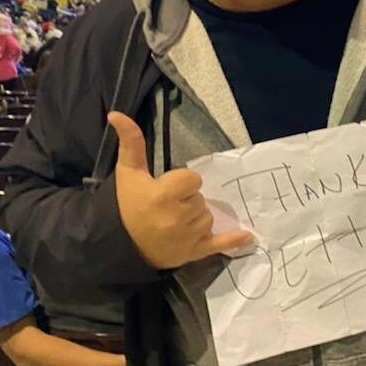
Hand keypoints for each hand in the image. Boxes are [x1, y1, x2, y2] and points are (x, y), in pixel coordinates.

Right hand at [109, 111, 252, 269]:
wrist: (120, 245)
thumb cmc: (126, 206)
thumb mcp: (128, 172)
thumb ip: (130, 141)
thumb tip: (117, 113)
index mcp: (164, 195)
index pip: (193, 178)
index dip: (181, 182)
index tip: (165, 189)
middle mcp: (178, 217)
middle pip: (201, 198)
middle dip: (187, 200)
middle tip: (167, 208)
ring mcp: (188, 236)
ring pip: (209, 217)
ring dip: (196, 217)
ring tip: (174, 222)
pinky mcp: (194, 252)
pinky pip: (221, 243)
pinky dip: (233, 240)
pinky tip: (247, 236)